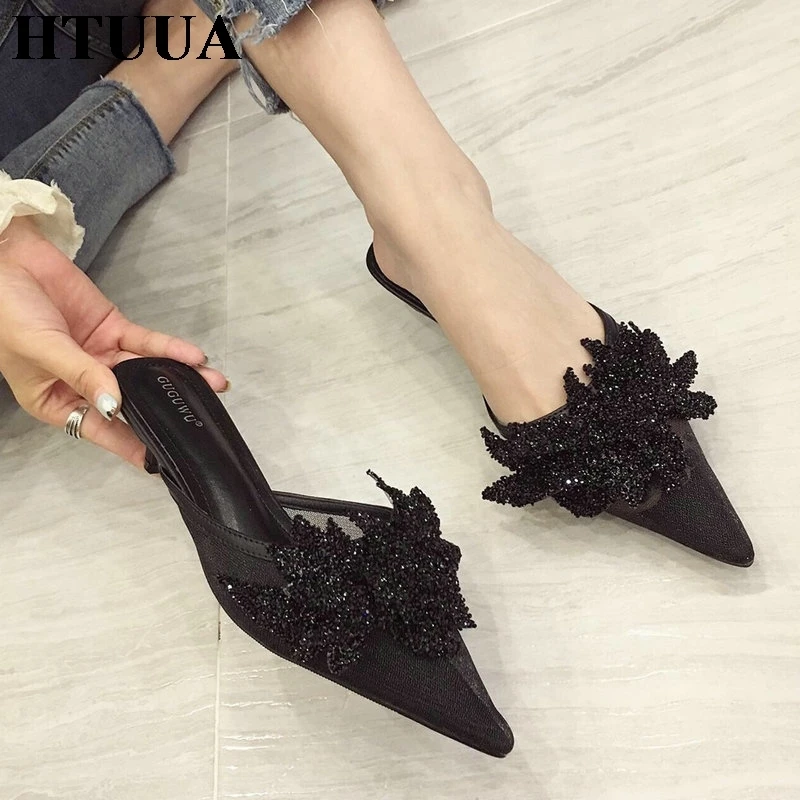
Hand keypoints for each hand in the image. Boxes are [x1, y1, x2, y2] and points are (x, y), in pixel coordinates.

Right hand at [0, 217, 227, 466]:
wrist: (5, 258)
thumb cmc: (5, 312)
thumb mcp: (40, 348)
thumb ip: (81, 374)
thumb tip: (113, 404)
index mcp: (54, 400)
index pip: (99, 429)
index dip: (129, 444)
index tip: (161, 461)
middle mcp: (82, 383)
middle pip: (131, 401)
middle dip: (165, 408)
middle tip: (200, 418)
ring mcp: (100, 355)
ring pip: (145, 372)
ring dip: (178, 376)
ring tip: (213, 384)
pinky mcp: (112, 328)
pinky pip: (146, 342)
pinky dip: (169, 349)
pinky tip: (194, 357)